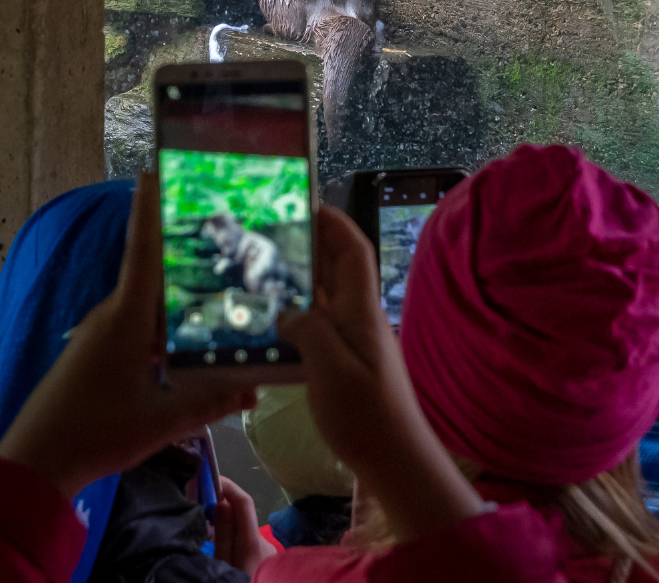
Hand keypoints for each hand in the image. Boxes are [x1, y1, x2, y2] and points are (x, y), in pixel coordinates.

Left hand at [0, 174, 256, 498]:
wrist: (35, 463)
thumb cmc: (96, 432)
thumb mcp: (163, 419)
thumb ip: (212, 399)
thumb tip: (257, 386)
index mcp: (128, 317)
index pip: (144, 249)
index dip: (151, 208)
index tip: (157, 168)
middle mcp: (114, 314)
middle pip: (156, 270)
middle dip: (187, 247)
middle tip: (228, 229)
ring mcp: (104, 332)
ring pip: (151, 299)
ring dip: (182, 289)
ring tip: (224, 282)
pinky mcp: (101, 350)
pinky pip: (142, 321)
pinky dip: (168, 317)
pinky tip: (192, 332)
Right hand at [214, 476, 276, 574]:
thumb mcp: (222, 565)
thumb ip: (223, 537)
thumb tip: (222, 502)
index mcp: (253, 543)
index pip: (244, 502)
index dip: (229, 487)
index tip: (210, 481)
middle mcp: (264, 541)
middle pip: (243, 516)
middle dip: (224, 506)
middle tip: (201, 507)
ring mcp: (267, 550)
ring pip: (244, 530)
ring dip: (228, 525)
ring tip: (207, 529)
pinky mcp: (267, 560)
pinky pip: (248, 543)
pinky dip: (235, 539)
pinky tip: (223, 547)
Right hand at [278, 206, 482, 540]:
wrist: (394, 457)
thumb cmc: (365, 413)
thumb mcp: (330, 369)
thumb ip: (308, 330)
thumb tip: (289, 311)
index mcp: (361, 310)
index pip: (353, 251)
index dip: (334, 222)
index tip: (306, 202)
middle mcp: (360, 317)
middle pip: (339, 267)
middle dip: (312, 242)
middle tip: (272, 231)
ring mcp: (355, 339)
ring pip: (328, 294)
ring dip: (302, 277)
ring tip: (263, 269)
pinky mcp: (347, 360)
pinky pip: (321, 323)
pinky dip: (299, 312)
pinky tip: (273, 319)